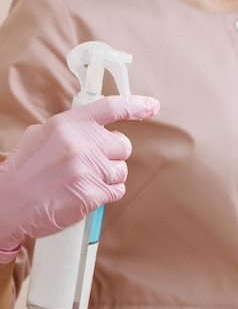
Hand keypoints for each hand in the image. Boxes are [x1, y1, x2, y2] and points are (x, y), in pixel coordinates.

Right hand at [0, 95, 159, 262]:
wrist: (7, 203)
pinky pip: (117, 190)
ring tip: (82, 180)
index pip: (110, 108)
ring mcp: (88, 169)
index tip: (153, 105)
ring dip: (108, 177)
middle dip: (112, 155)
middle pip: (123, 145)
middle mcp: (81, 143)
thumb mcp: (42, 136)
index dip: (135, 105)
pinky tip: (85, 193)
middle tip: (91, 163)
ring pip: (121, 170)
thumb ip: (72, 129)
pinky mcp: (93, 193)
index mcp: (69, 124)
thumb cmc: (25, 171)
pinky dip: (106, 194)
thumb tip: (96, 129)